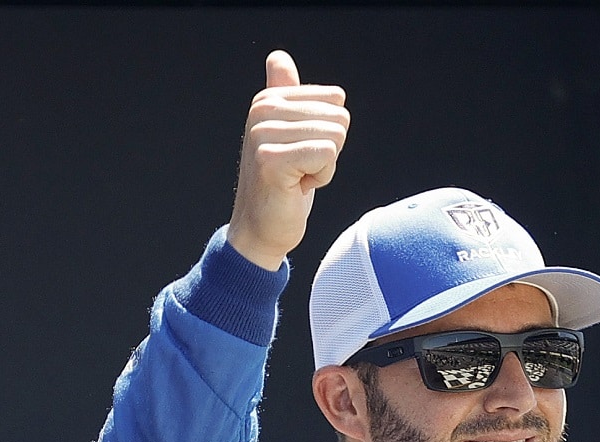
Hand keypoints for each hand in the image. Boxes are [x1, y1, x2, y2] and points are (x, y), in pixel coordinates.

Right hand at [226, 50, 349, 269]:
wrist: (261, 228)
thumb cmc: (282, 183)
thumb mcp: (287, 133)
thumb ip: (284, 94)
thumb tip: (278, 57)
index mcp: (268, 99)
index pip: (335, 101)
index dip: (328, 134)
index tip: (302, 152)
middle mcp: (261, 110)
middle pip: (338, 119)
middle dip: (328, 151)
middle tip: (300, 169)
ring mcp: (263, 133)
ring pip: (334, 138)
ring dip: (324, 167)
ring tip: (297, 177)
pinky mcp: (271, 159)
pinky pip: (327, 156)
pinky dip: (321, 178)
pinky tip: (297, 187)